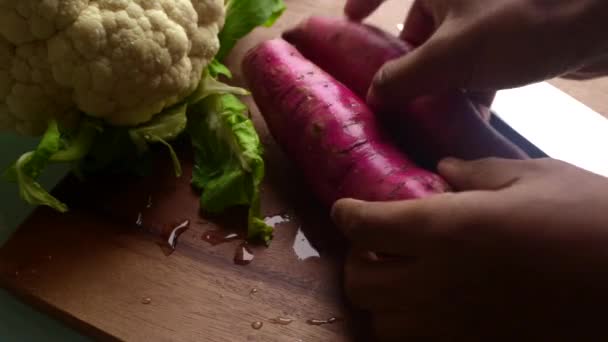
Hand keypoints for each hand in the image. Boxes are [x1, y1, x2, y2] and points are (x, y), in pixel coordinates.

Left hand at [332, 157, 607, 340]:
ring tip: (401, 279)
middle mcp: (436, 281)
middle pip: (359, 283)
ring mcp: (454, 325)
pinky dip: (412, 327)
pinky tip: (434, 307)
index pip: (366, 226)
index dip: (347, 214)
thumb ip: (478, 173)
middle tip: (377, 245)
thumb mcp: (536, 177)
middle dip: (357, 261)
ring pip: (383, 323)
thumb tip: (441, 170)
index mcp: (445, 229)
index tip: (345, 208)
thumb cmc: (591, 220)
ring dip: (381, 300)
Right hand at [345, 0, 607, 109]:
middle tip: (391, 92)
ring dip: (439, 80)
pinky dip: (470, 82)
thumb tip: (374, 94)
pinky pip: (477, 57)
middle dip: (406, 61)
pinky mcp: (510, 30)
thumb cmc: (521, 24)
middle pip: (418, 25)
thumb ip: (404, 77)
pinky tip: (471, 113)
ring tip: (428, 113)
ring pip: (448, 46)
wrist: (600, 22)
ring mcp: (485, 11)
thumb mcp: (451, 56)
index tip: (351, 19)